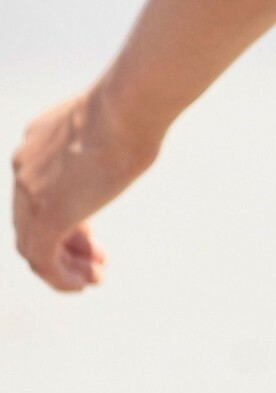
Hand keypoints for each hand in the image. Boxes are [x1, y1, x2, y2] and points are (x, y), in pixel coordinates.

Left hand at [11, 81, 160, 292]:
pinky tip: (82, 284)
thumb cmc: (135, 109)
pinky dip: (60, 278)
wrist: (127, 108)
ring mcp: (30, 194)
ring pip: (32, 244)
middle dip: (65, 243)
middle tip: (95, 259)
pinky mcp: (45, 218)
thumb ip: (104, 145)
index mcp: (36, 140)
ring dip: (64, 265)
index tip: (92, 232)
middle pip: (30, 219)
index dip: (65, 213)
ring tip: (92, 278)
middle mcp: (24, 167)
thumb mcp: (111, 126)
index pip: (37, 191)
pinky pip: (43, 260)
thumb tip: (131, 144)